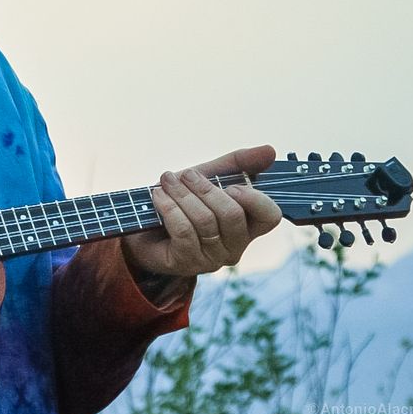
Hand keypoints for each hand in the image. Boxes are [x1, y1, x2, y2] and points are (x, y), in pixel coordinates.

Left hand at [122, 145, 282, 277]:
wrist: (143, 223)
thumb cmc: (183, 200)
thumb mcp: (209, 176)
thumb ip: (238, 164)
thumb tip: (270, 150)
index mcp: (247, 226)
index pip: (270, 217)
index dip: (254, 199)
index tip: (231, 184)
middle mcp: (235, 247)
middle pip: (232, 214)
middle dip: (205, 189)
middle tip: (186, 174)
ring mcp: (212, 259)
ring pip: (205, 221)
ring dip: (182, 194)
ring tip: (167, 180)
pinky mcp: (187, 263)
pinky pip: (183, 231)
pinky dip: (169, 207)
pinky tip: (158, 196)